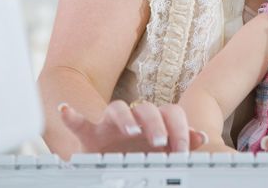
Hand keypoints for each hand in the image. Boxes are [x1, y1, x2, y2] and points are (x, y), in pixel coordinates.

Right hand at [58, 100, 207, 153]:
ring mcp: (111, 125)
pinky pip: (78, 122)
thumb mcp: (164, 149)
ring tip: (130, 130)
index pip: (170, 113)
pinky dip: (71, 116)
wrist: (115, 159)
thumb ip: (182, 140)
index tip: (182, 149)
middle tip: (161, 141)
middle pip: (146, 108)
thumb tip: (202, 137)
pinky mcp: (90, 135)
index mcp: (155, 121)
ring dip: (124, 117)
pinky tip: (65, 110)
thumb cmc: (142, 151)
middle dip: (155, 123)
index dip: (179, 128)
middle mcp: (134, 118)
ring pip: (116, 109)